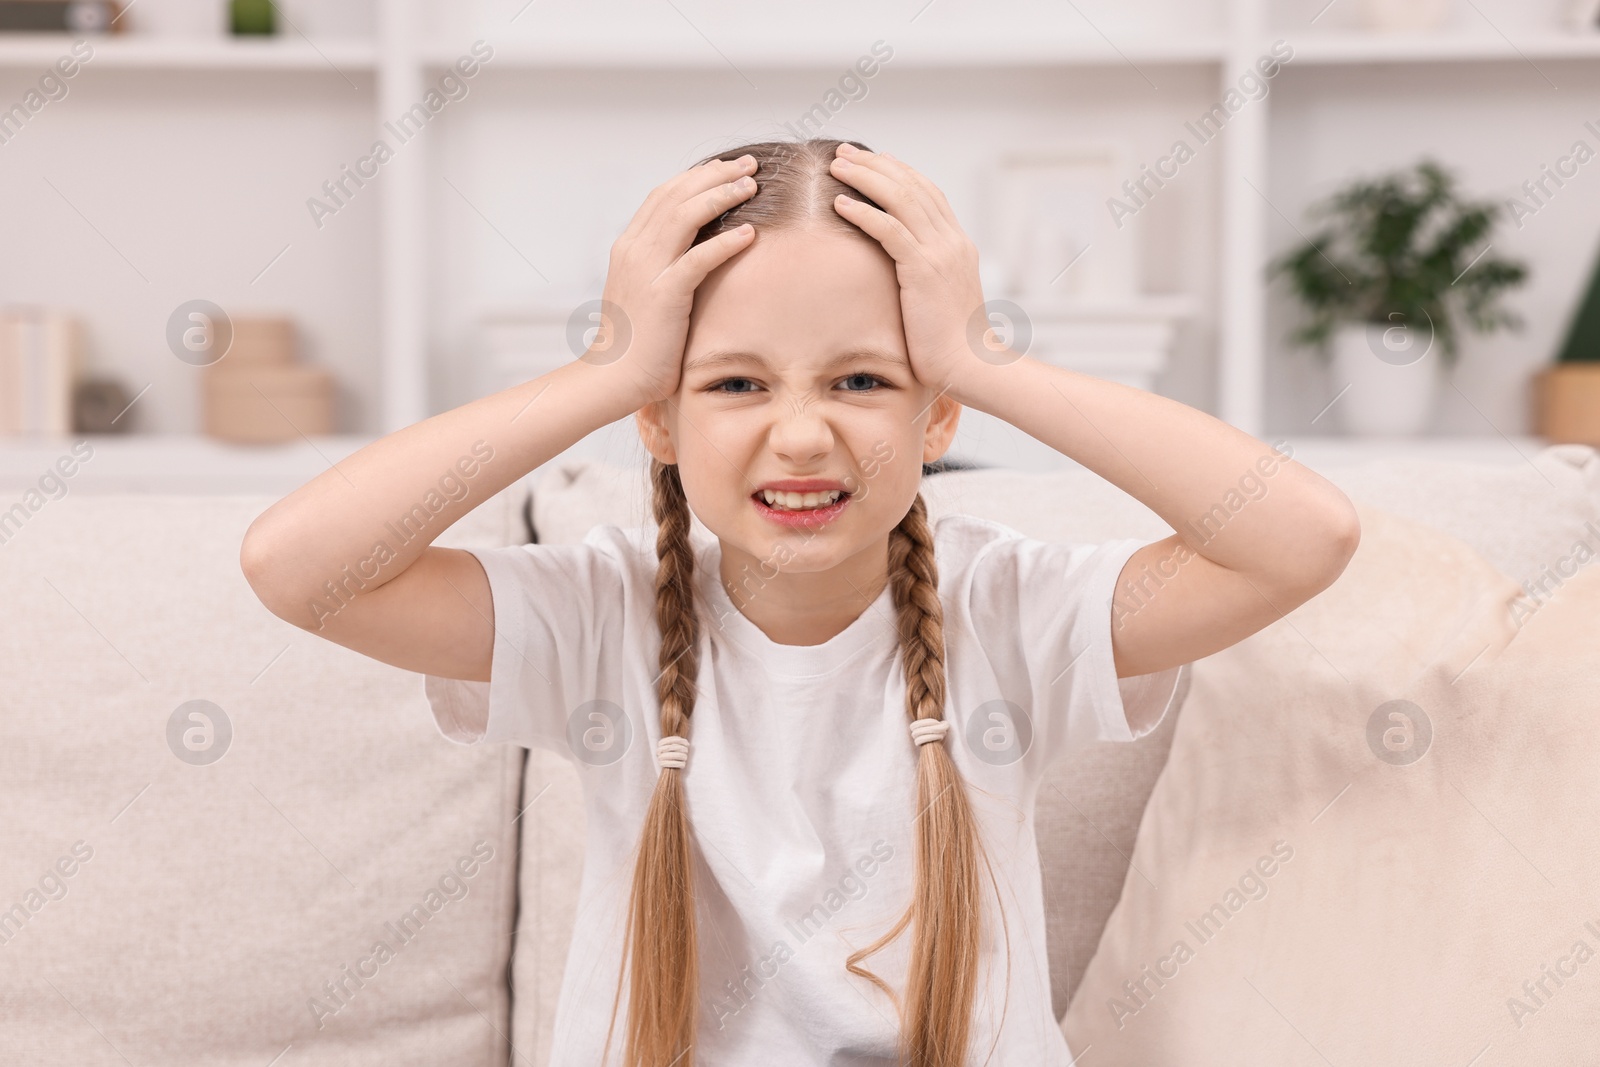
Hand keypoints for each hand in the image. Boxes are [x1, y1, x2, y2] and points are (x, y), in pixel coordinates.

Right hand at [595, 154, 759, 408]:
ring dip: (722, 196)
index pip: (663, 196)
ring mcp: (647, 270)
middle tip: (748, 164)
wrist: (614, 377)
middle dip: (715, 175)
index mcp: (629, 247)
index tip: (726, 167)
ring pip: (686, 216)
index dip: (696, 177)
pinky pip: (698, 259)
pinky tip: (750, 233)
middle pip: (677, 196)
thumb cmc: (636, 342)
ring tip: (752, 186)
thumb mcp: (646, 293)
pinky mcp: (664, 295)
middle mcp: (635, 250)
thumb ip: (663, 268)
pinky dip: (725, 243)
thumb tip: (693, 254)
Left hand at [828, 144, 989, 397]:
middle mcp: (951, 240)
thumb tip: (903, 272)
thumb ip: (926, 275)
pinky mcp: (924, 271)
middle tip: (844, 152)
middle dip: (875, 164)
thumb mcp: (941, 297)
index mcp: (957, 244)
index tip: (872, 158)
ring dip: (865, 178)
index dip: (898, 171)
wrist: (972, 364)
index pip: (927, 193)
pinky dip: (864, 213)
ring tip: (836, 166)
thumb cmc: (952, 342)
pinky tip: (840, 203)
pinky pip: (889, 231)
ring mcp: (940, 253)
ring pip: (899, 199)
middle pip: (911, 186)